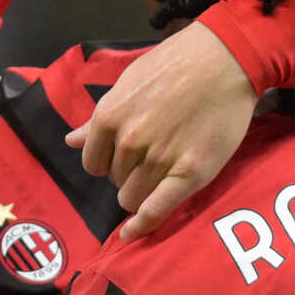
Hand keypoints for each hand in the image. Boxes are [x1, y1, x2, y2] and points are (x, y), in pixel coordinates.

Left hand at [68, 26, 257, 240]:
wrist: (225, 59)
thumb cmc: (176, 64)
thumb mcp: (128, 83)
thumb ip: (98, 118)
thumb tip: (70, 141)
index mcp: (110, 117)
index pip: (93, 163)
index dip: (107, 163)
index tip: (124, 158)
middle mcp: (130, 141)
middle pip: (115, 182)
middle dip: (128, 175)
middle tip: (153, 157)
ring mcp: (159, 159)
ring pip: (133, 198)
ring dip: (142, 191)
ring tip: (163, 172)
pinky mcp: (190, 172)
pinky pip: (157, 210)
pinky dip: (143, 225)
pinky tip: (133, 234)